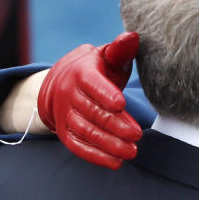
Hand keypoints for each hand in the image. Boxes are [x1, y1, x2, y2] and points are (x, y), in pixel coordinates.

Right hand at [37, 31, 143, 168]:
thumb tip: (133, 36)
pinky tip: (116, 163)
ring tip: (131, 151)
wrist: (61, 84)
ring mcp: (65, 115)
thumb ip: (120, 50)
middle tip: (137, 135)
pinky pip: (78, 146)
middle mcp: (68, 94)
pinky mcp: (64, 132)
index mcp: (81, 73)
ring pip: (86, 131)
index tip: (121, 104)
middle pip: (92, 112)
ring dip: (109, 144)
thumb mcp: (106, 57)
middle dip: (115, 125)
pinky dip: (96, 156)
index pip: (92, 84)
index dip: (105, 94)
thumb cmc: (95, 70)